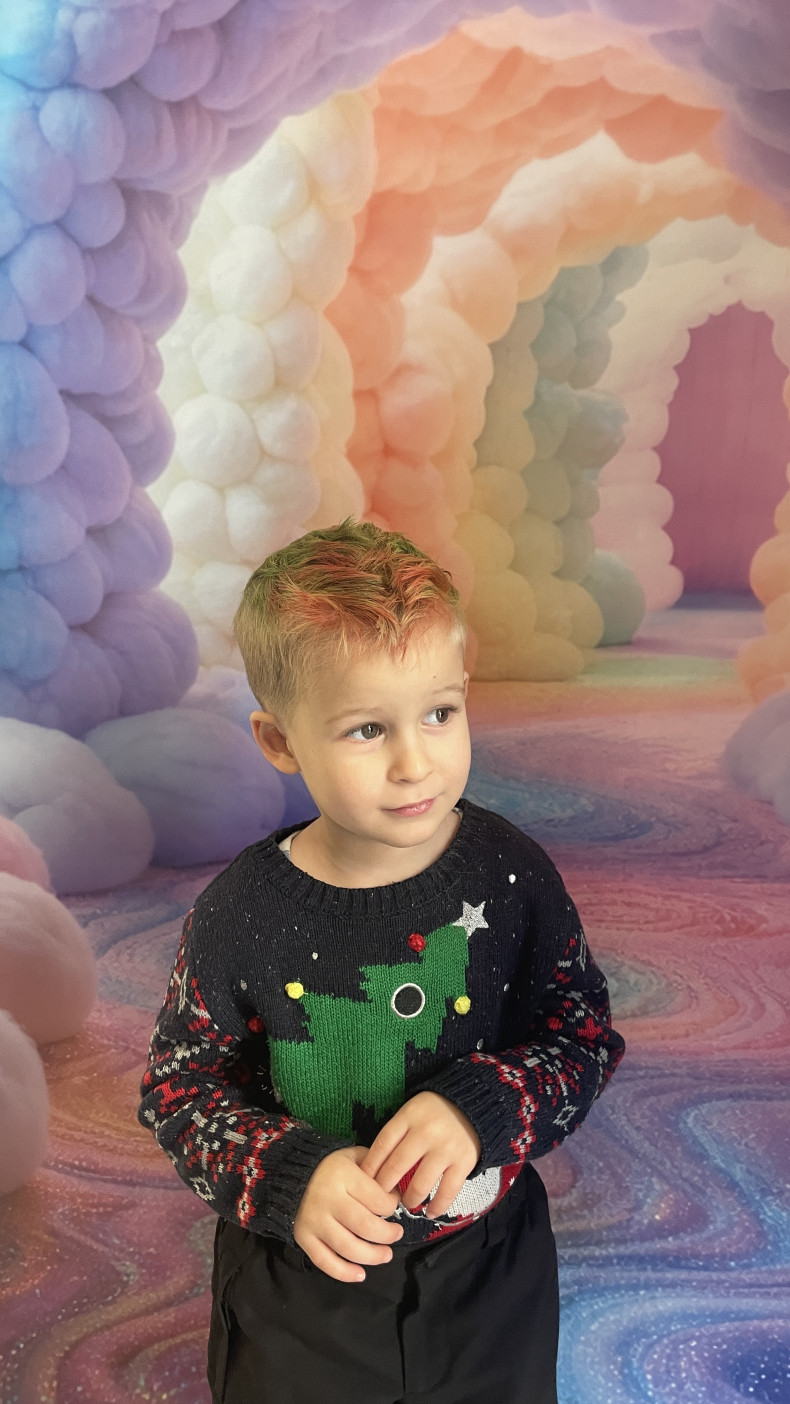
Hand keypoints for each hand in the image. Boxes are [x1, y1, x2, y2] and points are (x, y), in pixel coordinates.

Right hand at [293, 1145, 403, 1282]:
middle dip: (387, 1234)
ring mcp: (314, 1221)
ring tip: (386, 1255)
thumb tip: (396, 1194)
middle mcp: (328, 1199)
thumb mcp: (354, 1157)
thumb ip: (375, 1169)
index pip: (377, 1199)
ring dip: (372, 1256)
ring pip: (348, 1247)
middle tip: (396, 1234)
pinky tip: (360, 1274)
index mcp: (343, 1175)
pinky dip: (344, 1273)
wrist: (292, 1175)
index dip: (392, 1206)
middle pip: (365, 1226)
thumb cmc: (331, 1168)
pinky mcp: (304, 1238)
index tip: (395, 1206)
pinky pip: (325, 1261)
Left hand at [361, 1092, 481, 1219]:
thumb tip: (373, 1168)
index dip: (370, 1167)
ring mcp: (445, 1148)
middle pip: (396, 1166)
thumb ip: (396, 1134)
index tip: (364, 1183)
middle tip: (381, 1199)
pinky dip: (437, 1206)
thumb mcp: (412, 1112)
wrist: (473, 1105)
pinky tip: (430, 1213)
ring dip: (409, 1200)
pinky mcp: (464, 1162)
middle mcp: (426, 1132)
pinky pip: (447, 1191)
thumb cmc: (434, 1113)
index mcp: (409, 1116)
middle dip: (384, 1188)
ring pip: (419, 1184)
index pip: (382, 1145)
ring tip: (406, 1203)